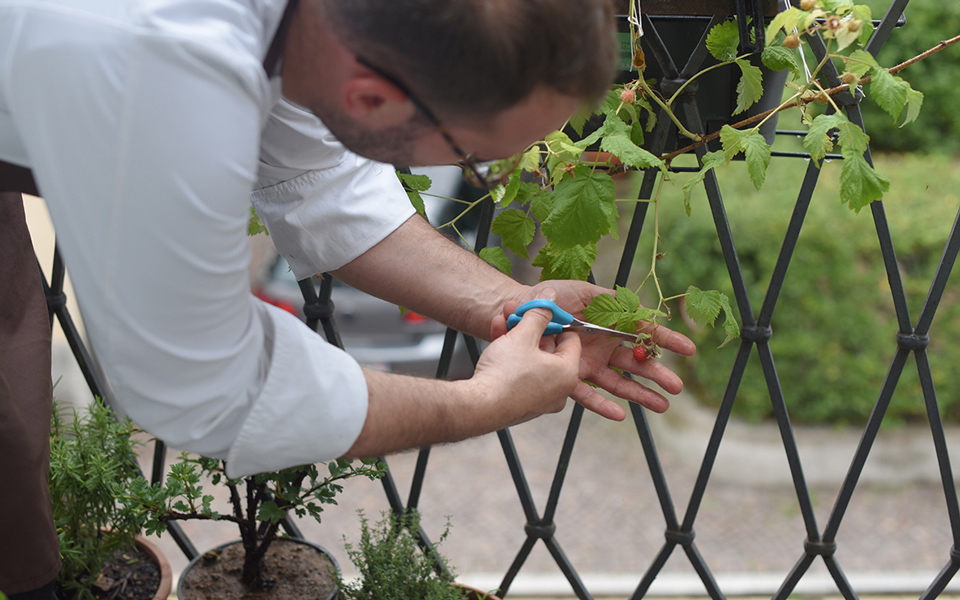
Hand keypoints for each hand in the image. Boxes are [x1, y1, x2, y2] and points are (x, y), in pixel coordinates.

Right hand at [470, 290, 582, 427]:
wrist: (478, 407)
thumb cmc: (504, 376)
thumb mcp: (523, 335)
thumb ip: (538, 314)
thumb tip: (550, 299)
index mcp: (568, 374)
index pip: (571, 340)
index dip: (555, 322)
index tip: (542, 313)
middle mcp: (558, 390)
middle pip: (548, 349)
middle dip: (530, 329)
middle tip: (517, 314)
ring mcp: (541, 399)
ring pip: (532, 360)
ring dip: (517, 339)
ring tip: (502, 322)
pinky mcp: (523, 404)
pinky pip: (522, 374)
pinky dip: (512, 358)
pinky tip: (497, 340)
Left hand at [491, 282, 696, 420]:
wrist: (517, 311)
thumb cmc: (549, 297)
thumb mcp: (581, 291)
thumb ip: (606, 298)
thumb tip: (634, 304)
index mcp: (609, 323)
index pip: (643, 332)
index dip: (666, 340)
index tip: (688, 350)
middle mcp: (602, 346)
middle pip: (636, 362)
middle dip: (658, 374)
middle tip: (678, 387)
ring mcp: (587, 363)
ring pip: (619, 382)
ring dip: (640, 395)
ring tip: (663, 407)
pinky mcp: (569, 378)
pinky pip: (587, 394)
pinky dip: (602, 405)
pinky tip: (621, 416)